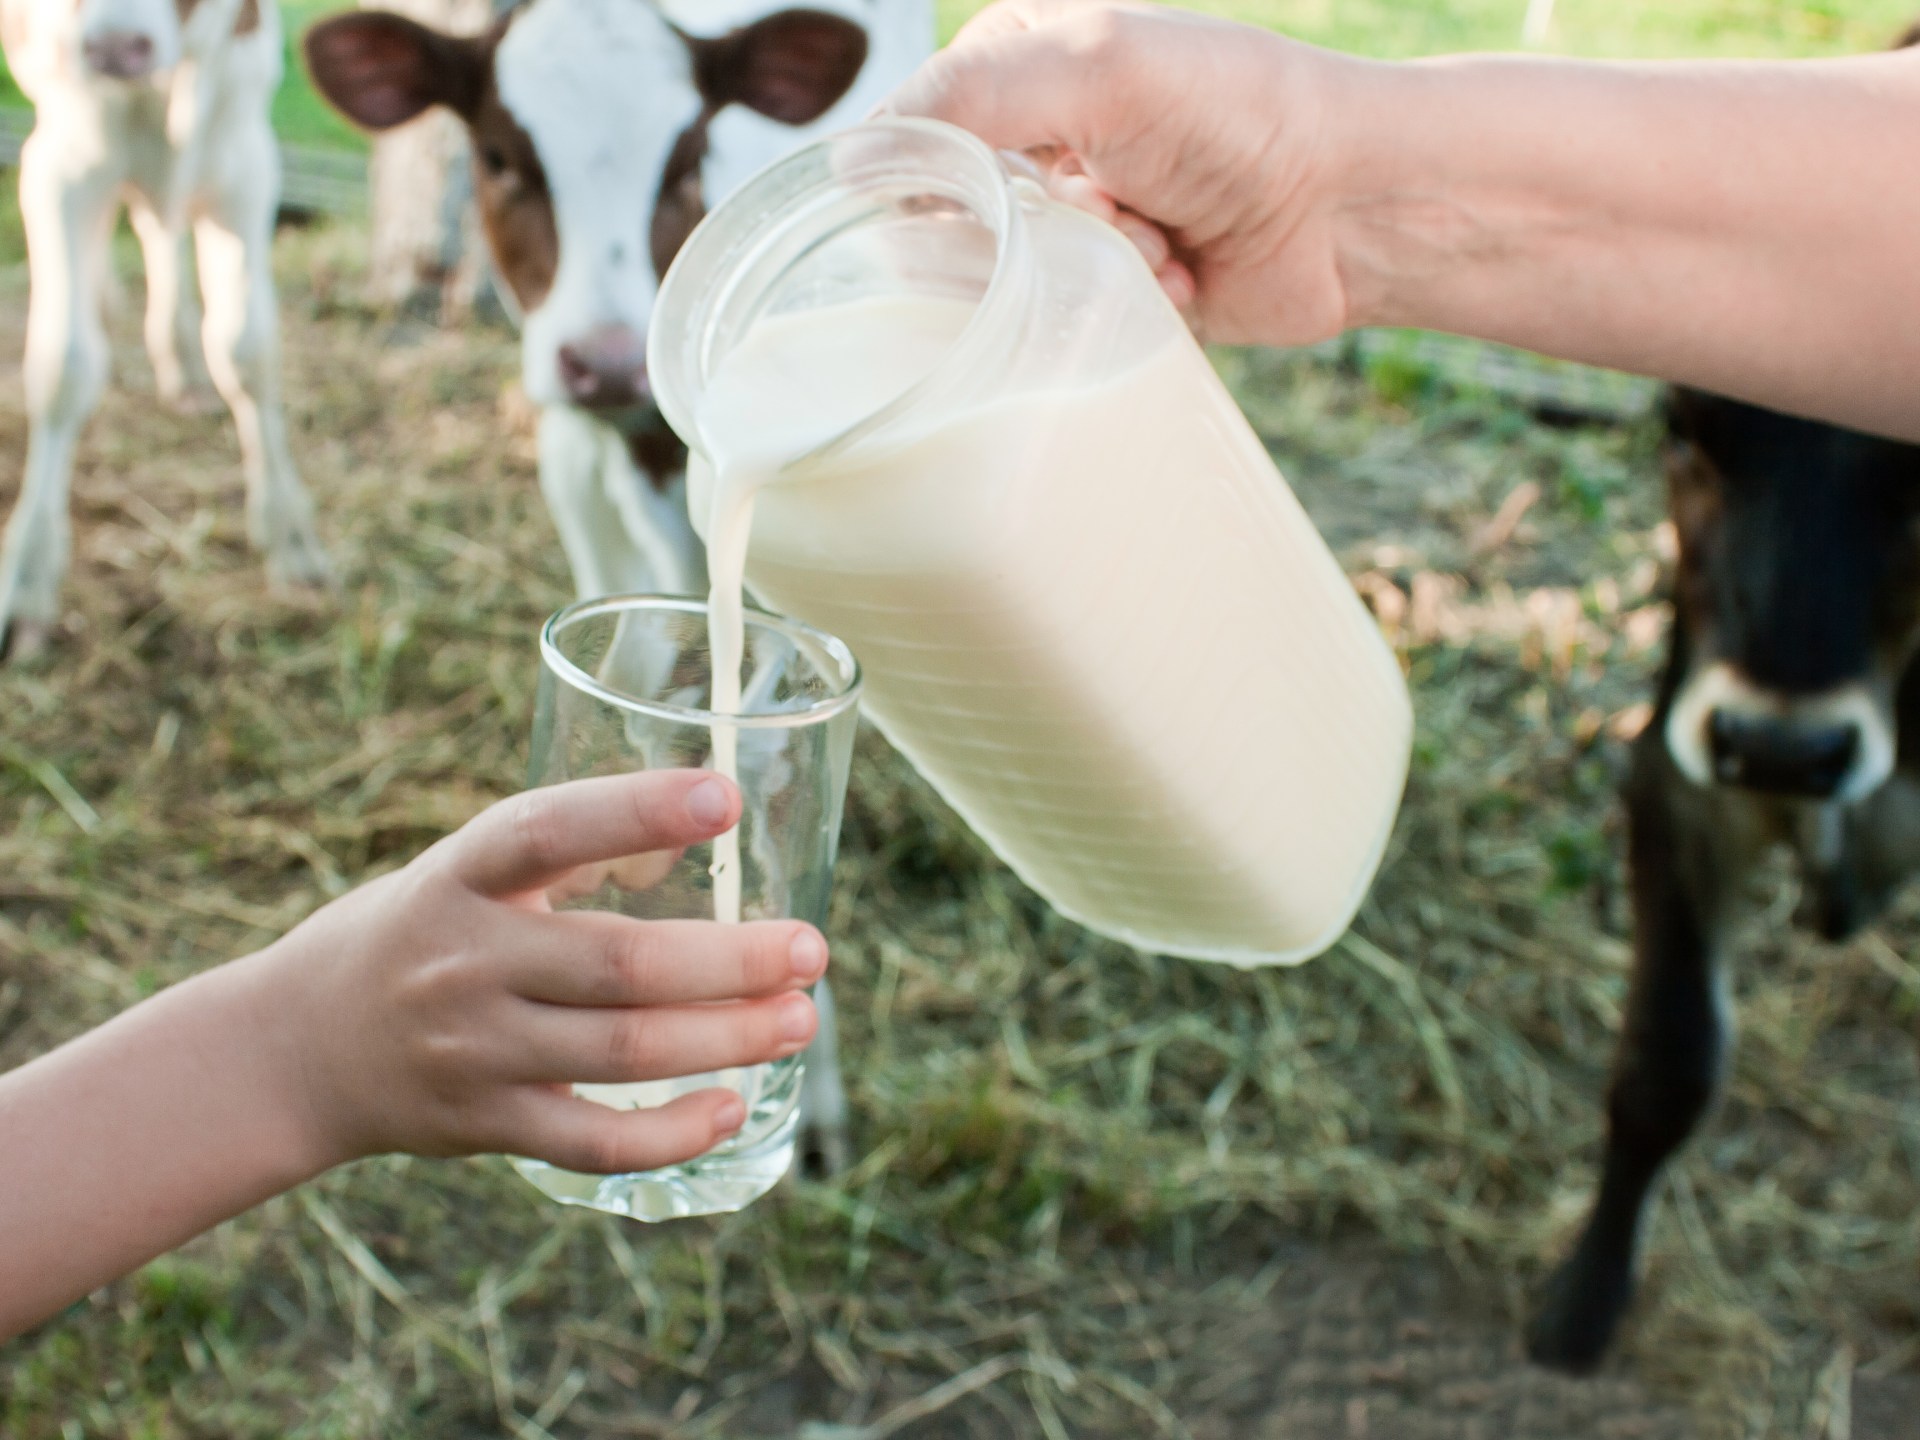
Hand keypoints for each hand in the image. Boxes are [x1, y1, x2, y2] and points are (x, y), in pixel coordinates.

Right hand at [256, 770, 826, 1175]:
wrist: (294, 1050)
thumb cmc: (417, 935)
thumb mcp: (465, 871)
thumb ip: (569, 854)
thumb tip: (702, 827)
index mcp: (460, 875)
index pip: (547, 829)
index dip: (636, 810)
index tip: (724, 796)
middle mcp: (464, 960)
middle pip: (618, 962)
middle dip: (731, 960)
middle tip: (811, 950)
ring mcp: (473, 1050)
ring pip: (622, 1051)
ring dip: (726, 1037)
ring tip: (798, 1020)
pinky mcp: (483, 1125)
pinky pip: (592, 1141)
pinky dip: (669, 1132)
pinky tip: (730, 1107)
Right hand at [883, 0, 1361, 344]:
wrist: (1352, 206)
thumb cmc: (1236, 116)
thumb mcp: (1096, 70)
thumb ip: (969, 99)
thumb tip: (848, 161)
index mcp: (1014, 65)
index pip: (914, 137)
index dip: (953, 178)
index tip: (1022, 189)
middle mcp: (1034, 138)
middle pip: (957, 220)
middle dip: (1040, 229)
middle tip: (1119, 207)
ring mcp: (1073, 216)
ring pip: (1012, 281)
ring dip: (1093, 267)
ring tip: (1162, 241)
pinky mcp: (1109, 286)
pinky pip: (1065, 323)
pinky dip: (1126, 305)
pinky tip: (1181, 276)